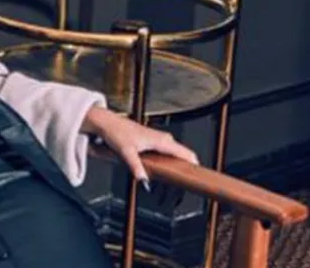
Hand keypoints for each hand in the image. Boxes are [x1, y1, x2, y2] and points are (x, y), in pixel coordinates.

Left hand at [82, 105, 198, 186]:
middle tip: (188, 186)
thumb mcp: (127, 153)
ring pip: (177, 153)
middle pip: (184, 155)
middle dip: (189, 169)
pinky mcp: (155, 141)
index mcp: (161, 141)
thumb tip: (145, 182)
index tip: (200, 177)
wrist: (109, 123)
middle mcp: (164, 139)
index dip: (195, 165)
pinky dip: (174, 161)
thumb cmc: (117, 133)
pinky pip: (171, 152)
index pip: (186, 153)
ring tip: (180, 181)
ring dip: (181, 165)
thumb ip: (137, 168)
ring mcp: (160, 139)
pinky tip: (169, 171)